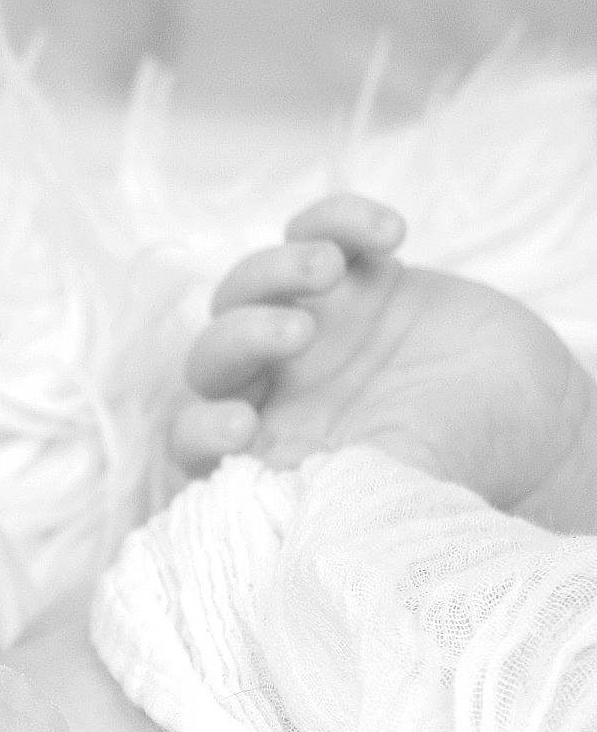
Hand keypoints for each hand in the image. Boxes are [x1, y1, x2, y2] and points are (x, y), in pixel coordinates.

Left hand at [172, 192, 595, 522]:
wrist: (535, 420)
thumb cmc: (465, 464)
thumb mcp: (406, 488)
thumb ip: (349, 493)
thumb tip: (304, 510)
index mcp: (269, 449)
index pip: (196, 440)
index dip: (200, 432)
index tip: (240, 425)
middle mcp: (275, 390)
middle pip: (213, 353)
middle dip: (241, 335)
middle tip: (299, 333)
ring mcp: (314, 329)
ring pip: (251, 284)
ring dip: (279, 267)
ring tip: (332, 268)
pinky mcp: (356, 281)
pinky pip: (322, 232)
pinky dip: (340, 220)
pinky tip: (389, 232)